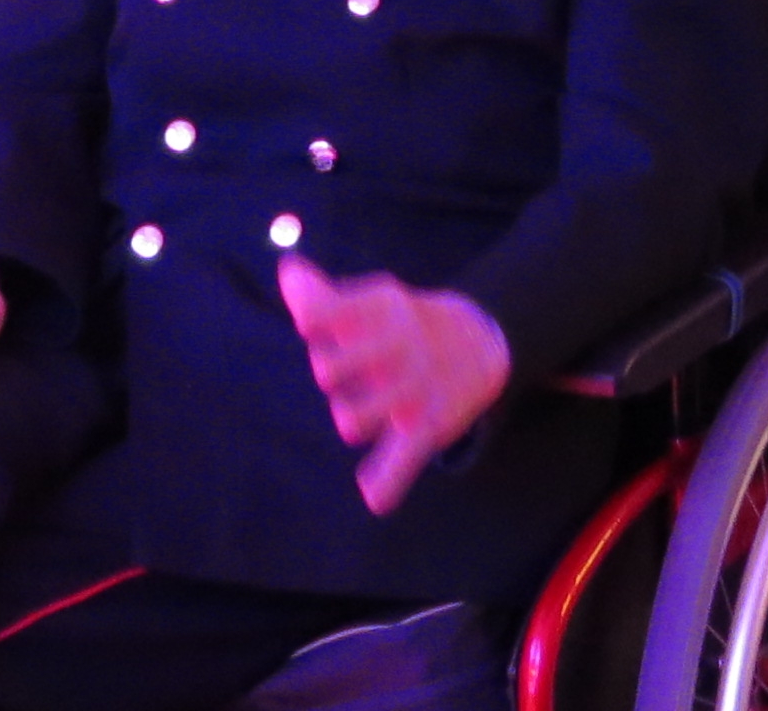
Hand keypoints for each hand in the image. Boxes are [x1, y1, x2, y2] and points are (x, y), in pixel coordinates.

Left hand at [278, 254, 511, 516]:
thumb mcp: (371, 301)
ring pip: (351, 418)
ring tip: (355, 415)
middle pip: (326, 369)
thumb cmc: (403, 323)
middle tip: (341, 372)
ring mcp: (413, 389)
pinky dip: (388, 481)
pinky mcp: (430, 427)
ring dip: (348, 418)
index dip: (310, 322)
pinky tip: (373, 495)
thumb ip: (322, 296)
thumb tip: (287, 271)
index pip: (322, 316)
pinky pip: (404, 458)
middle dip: (327, 371)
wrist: (481, 339)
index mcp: (380, 309)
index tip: (310, 326)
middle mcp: (397, 346)